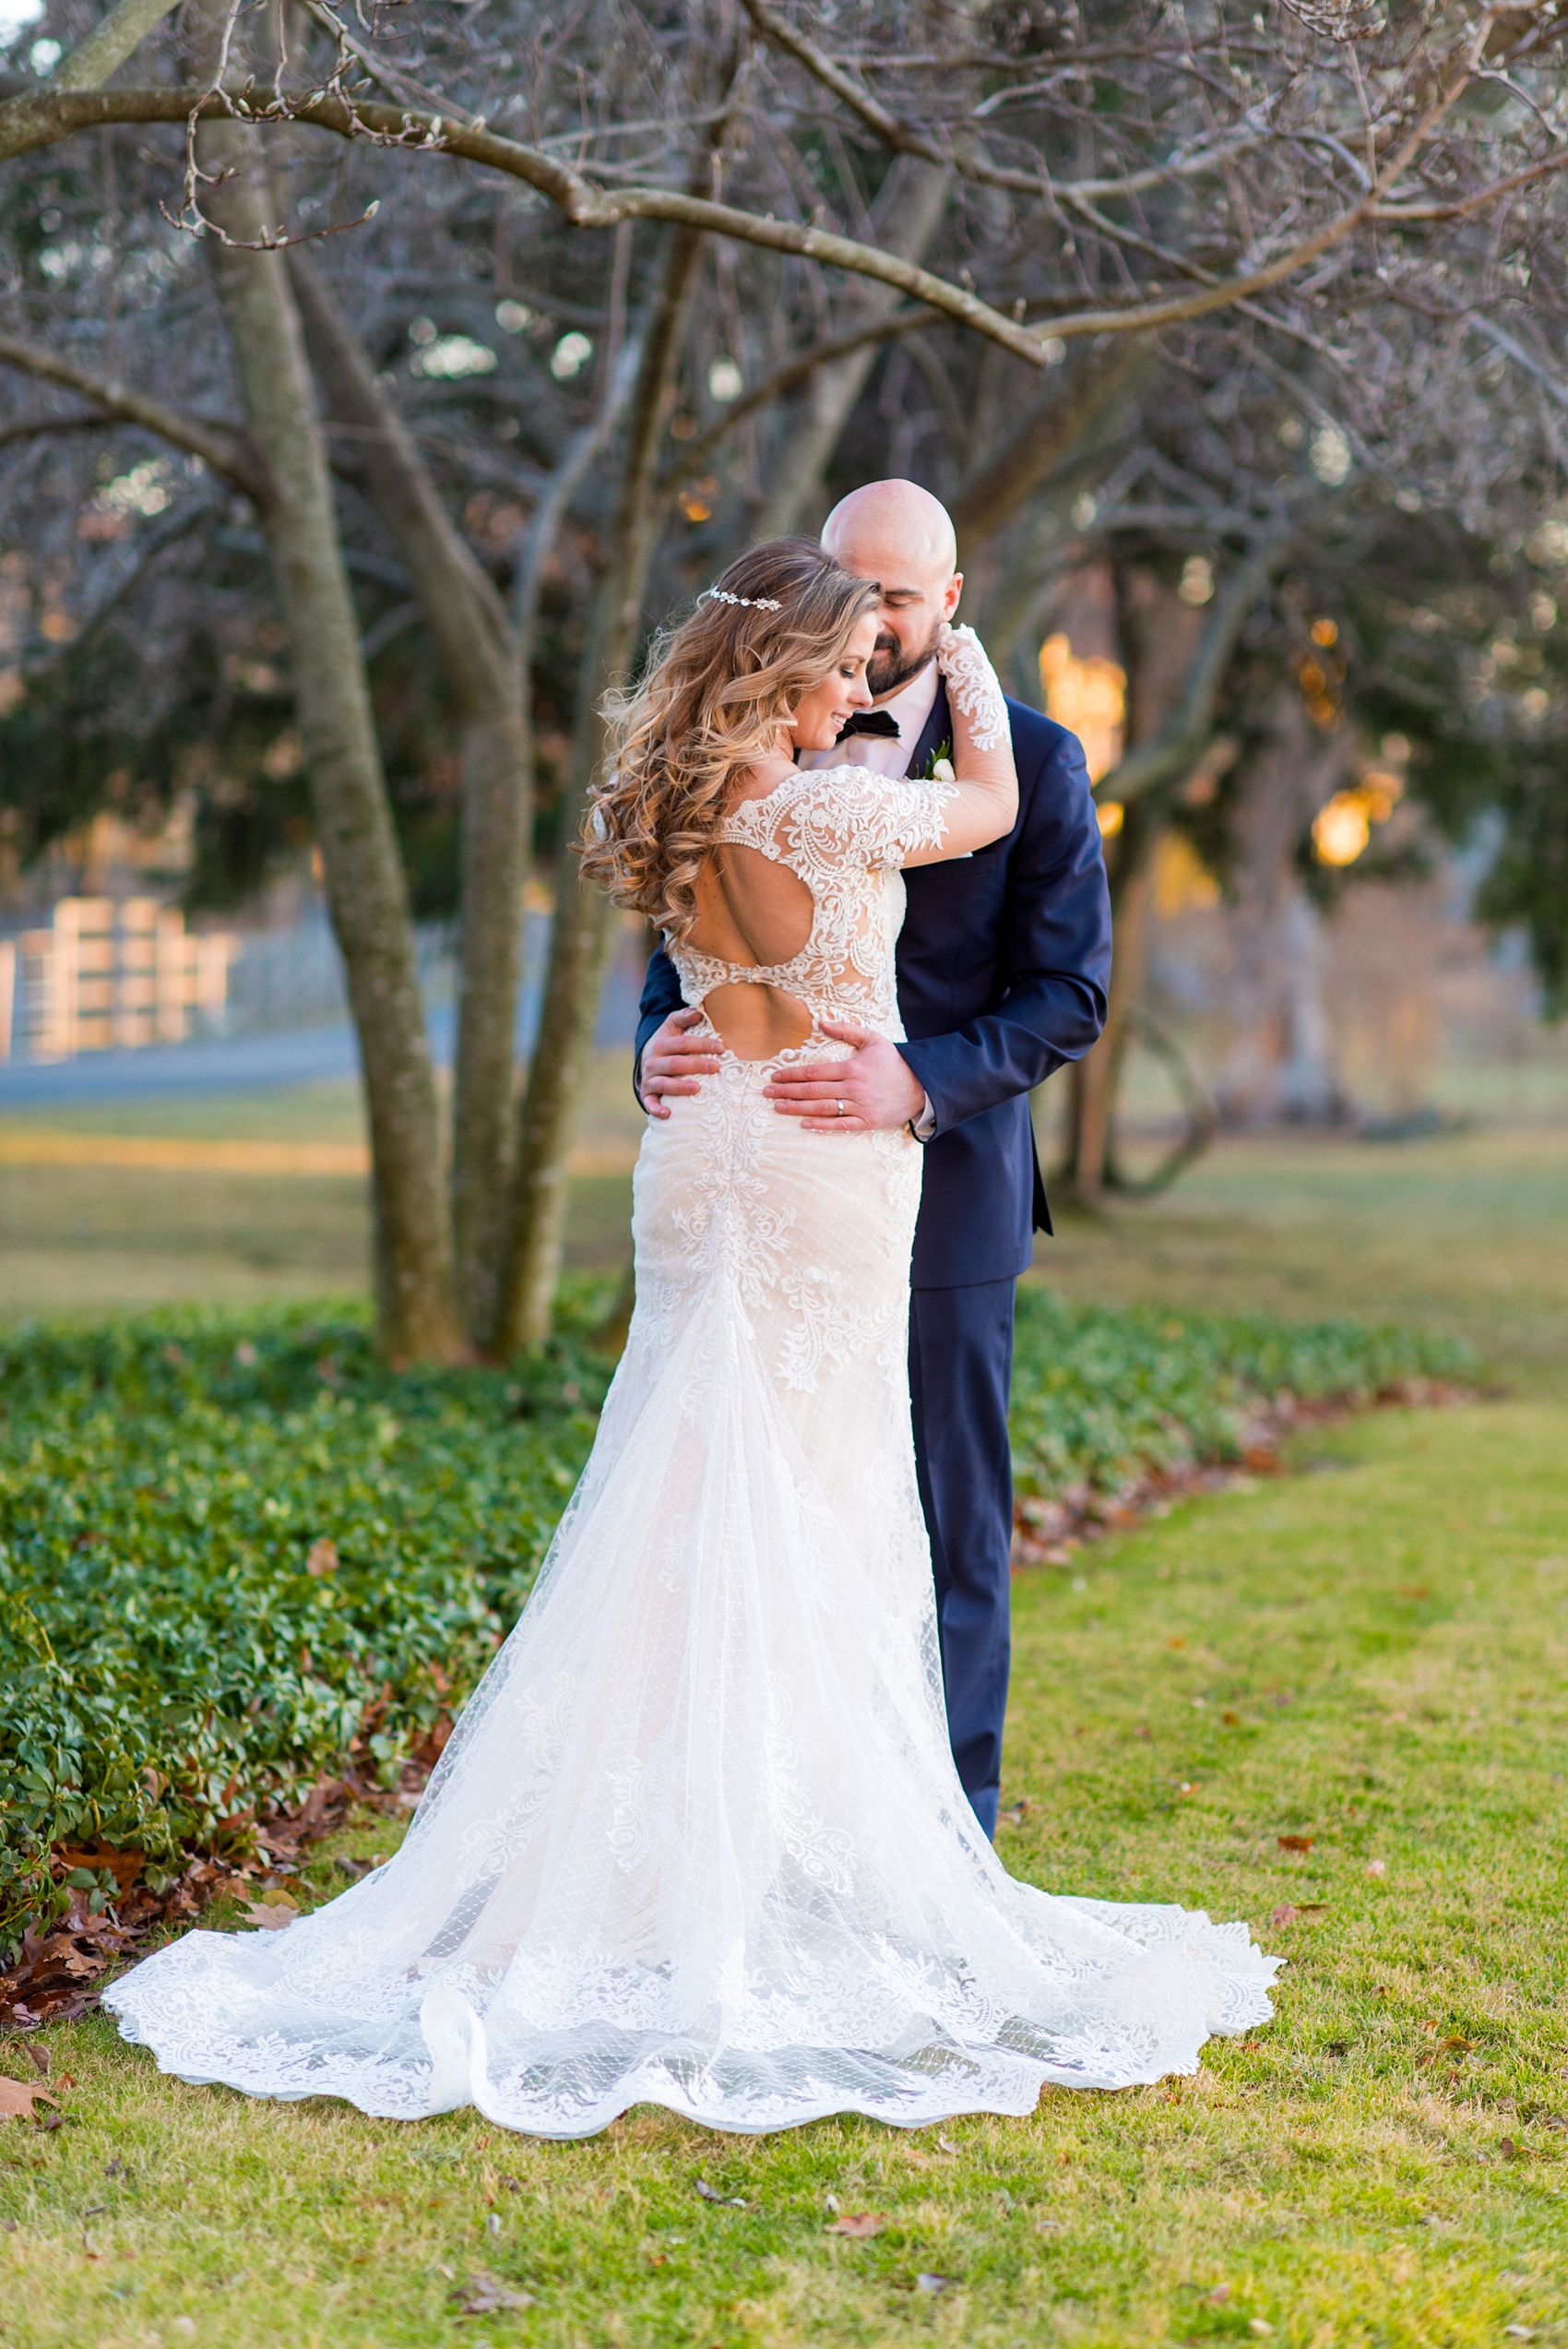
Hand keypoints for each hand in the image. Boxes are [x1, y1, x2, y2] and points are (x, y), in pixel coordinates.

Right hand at [638, 1006, 719, 1117]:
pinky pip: (649, 1103)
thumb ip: (684, 1017)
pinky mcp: (647, 1094)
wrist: (646, 1060)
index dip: (702, 1045)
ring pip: (664, 1083)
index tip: (721, 1048)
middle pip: (675, 1063)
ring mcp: (649, 1079)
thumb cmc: (667, 1042)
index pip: (683, 1043)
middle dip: (696, 1065)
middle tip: (716, 1067)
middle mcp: (653, 1061)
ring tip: (697, 1088)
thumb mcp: (672, 1026)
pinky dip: (656, 1109)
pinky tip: (668, 1114)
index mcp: (661, 1043)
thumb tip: (698, 1013)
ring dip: (680, 1087)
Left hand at [763, 1021, 925, 1134]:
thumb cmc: (895, 1061)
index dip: (792, 1075)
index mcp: (852, 1067)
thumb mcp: (873, 1039)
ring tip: (778, 1108)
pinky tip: (803, 1123)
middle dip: (787, 1092)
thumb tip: (821, 1021)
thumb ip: (846, 1030)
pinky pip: (839, 1125)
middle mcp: (853, 1087)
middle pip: (812, 1090)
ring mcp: (860, 1106)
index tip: (774, 1077)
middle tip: (766, 1094)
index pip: (814, 1071)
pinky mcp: (867, 1121)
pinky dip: (821, 1125)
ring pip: (822, 1108)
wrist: (922, 1085)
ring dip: (797, 1108)